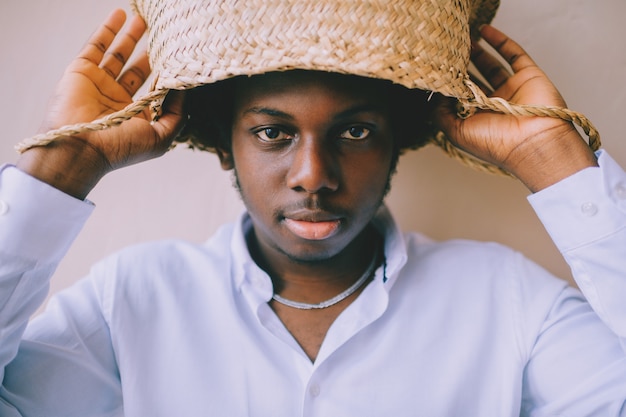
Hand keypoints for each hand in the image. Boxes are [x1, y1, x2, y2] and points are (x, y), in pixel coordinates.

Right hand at [17, 9, 184, 198]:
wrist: (80, 148)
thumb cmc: (121, 148)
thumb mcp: (160, 137)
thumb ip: (177, 114)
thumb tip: (184, 90)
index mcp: (136, 115)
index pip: (154, 89)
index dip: (166, 75)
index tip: (180, 59)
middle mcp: (118, 99)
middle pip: (137, 69)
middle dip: (150, 52)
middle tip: (163, 36)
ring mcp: (99, 84)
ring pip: (118, 54)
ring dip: (131, 36)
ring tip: (145, 20)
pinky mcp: (81, 72)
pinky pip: (96, 46)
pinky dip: (108, 30)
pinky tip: (120, 15)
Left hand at [435, 25, 597, 191]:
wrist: (532, 143)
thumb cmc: (495, 143)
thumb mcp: (457, 132)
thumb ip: (440, 114)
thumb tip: (435, 94)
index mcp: (479, 119)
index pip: (460, 96)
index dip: (450, 83)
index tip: (437, 69)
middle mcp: (494, 104)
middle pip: (474, 79)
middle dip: (461, 66)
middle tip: (448, 52)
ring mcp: (512, 89)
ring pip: (491, 65)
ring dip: (477, 51)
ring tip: (461, 40)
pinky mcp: (528, 76)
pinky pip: (513, 54)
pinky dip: (499, 41)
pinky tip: (483, 30)